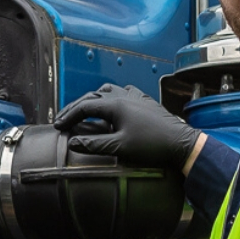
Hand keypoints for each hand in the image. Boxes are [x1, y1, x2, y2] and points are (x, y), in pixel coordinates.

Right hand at [51, 84, 201, 170]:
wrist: (181, 143)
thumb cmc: (152, 145)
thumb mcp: (120, 147)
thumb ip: (94, 144)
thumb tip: (73, 142)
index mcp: (115, 105)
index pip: (84, 107)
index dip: (68, 116)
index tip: (58, 126)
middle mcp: (124, 96)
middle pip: (93, 96)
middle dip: (76, 107)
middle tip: (64, 118)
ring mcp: (136, 97)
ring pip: (108, 91)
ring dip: (93, 99)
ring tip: (85, 109)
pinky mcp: (146, 102)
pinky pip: (124, 93)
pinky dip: (112, 97)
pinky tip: (114, 104)